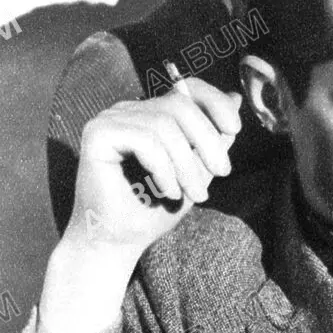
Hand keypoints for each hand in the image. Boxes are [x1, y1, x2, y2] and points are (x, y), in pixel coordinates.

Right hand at [63, 79, 242, 259]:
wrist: (117, 243)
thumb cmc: (152, 212)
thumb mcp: (195, 172)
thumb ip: (211, 138)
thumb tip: (235, 98)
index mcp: (148, 115)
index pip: (185, 89)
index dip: (213, 102)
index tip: (235, 129)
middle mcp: (127, 111)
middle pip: (179, 104)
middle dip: (207, 140)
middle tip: (221, 173)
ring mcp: (110, 120)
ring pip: (164, 124)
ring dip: (186, 164)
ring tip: (194, 194)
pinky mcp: (97, 134)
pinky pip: (144, 139)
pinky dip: (163, 168)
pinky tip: (167, 191)